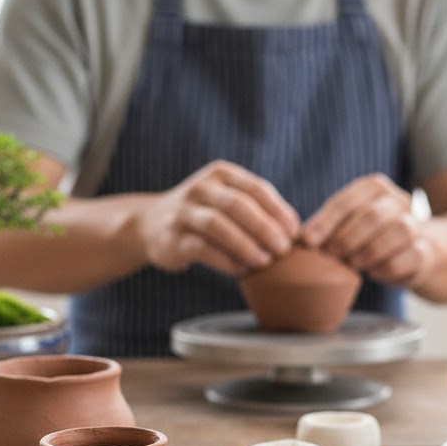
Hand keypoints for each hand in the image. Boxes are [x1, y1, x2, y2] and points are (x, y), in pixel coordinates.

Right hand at [138, 160, 299, 274]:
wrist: (150, 224)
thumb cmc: (203, 215)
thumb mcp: (227, 200)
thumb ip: (256, 209)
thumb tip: (296, 235)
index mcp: (221, 174)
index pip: (257, 188)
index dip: (279, 210)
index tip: (295, 233)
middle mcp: (201, 188)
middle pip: (239, 205)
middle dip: (266, 228)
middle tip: (283, 249)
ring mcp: (184, 212)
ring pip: (218, 225)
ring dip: (246, 245)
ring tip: (264, 261)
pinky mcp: (172, 238)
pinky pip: (202, 249)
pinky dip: (226, 260)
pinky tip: (241, 270)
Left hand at [301, 173, 432, 287]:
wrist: (418, 252)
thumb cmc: (373, 238)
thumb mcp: (350, 225)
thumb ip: (328, 228)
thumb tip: (296, 242)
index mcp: (375, 188)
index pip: (347, 200)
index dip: (325, 221)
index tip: (308, 241)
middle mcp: (399, 200)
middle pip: (372, 215)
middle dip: (346, 238)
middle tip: (331, 256)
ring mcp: (418, 224)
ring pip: (398, 230)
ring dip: (370, 250)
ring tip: (353, 264)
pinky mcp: (427, 250)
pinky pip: (412, 255)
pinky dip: (389, 266)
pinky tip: (374, 273)